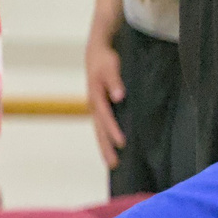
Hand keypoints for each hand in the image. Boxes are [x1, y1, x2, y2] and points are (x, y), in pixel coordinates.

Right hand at [83, 34, 126, 168]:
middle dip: (106, 147)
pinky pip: (103, 126)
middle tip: (114, 165)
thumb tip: (118, 97)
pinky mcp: (100, 107)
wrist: (96, 51)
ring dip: (105, 146)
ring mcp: (96, 107)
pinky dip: (106, 137)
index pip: (106, 118)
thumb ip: (115, 81)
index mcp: (96, 97)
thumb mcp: (110, 66)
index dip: (113, 131)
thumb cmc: (105, 59)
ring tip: (112, 163)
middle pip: (100, 130)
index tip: (122, 143)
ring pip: (99, 130)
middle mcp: (94, 105)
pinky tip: (114, 146)